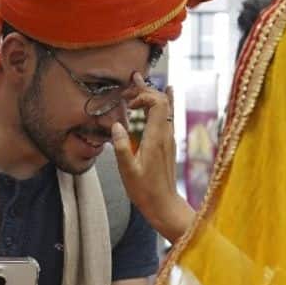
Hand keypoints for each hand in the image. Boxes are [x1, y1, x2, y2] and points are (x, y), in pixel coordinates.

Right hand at [112, 74, 194, 240]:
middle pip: (163, 102)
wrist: (163, 204)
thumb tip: (116, 125)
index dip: (145, 94)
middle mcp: (166, 135)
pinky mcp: (167, 144)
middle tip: (132, 80)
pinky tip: (165, 95)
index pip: (158, 104)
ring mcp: (169, 139)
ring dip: (153, 95)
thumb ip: (121, 147)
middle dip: (147, 89)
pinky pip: (167, 117)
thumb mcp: (127, 170)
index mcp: (156, 138)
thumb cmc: (144, 190)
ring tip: (140, 84)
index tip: (129, 100)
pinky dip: (161, 104)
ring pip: (166, 109)